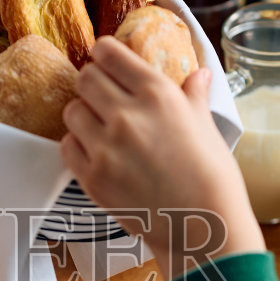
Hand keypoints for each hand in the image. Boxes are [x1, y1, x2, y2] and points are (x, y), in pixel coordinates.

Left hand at [62, 38, 262, 275]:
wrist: (203, 227)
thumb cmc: (213, 176)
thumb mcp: (207, 127)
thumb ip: (194, 96)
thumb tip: (198, 74)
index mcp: (157, 93)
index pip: (108, 53)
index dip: (104, 54)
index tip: (106, 61)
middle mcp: (126, 114)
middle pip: (85, 78)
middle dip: (92, 83)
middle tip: (103, 96)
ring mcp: (105, 147)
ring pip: (71, 111)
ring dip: (83, 115)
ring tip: (99, 127)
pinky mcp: (91, 177)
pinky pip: (67, 146)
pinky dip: (77, 146)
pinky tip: (95, 152)